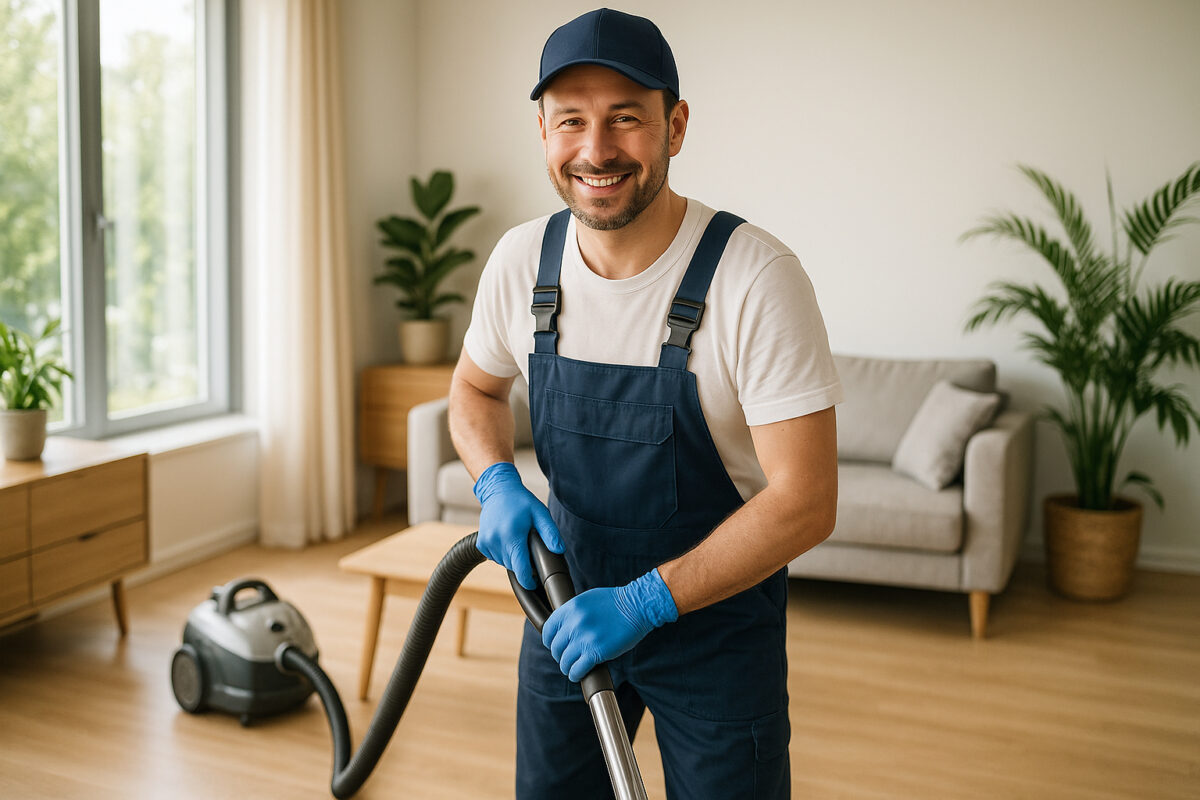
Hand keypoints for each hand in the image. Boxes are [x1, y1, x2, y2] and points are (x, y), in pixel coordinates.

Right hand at [473, 462, 562, 589]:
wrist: (498, 490)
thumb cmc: (522, 502)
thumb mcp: (540, 514)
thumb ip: (550, 533)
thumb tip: (559, 550)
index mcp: (512, 536)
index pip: (520, 569)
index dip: (529, 580)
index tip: (534, 583)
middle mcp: (496, 541)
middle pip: (513, 567)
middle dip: (523, 564)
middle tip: (531, 549)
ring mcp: (486, 543)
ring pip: (504, 563)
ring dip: (513, 558)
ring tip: (519, 541)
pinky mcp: (481, 543)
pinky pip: (496, 557)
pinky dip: (503, 554)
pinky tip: (508, 540)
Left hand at [542, 568, 678, 681]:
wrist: (637, 606)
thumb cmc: (615, 602)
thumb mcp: (588, 600)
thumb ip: (573, 613)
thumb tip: (563, 628)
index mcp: (570, 608)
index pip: (548, 629)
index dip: (549, 641)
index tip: (554, 646)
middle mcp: (574, 623)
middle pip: (556, 647)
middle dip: (559, 656)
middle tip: (566, 658)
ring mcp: (584, 638)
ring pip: (565, 661)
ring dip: (567, 667)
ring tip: (572, 668)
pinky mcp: (596, 652)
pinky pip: (577, 669)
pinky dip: (576, 674)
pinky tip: (578, 674)